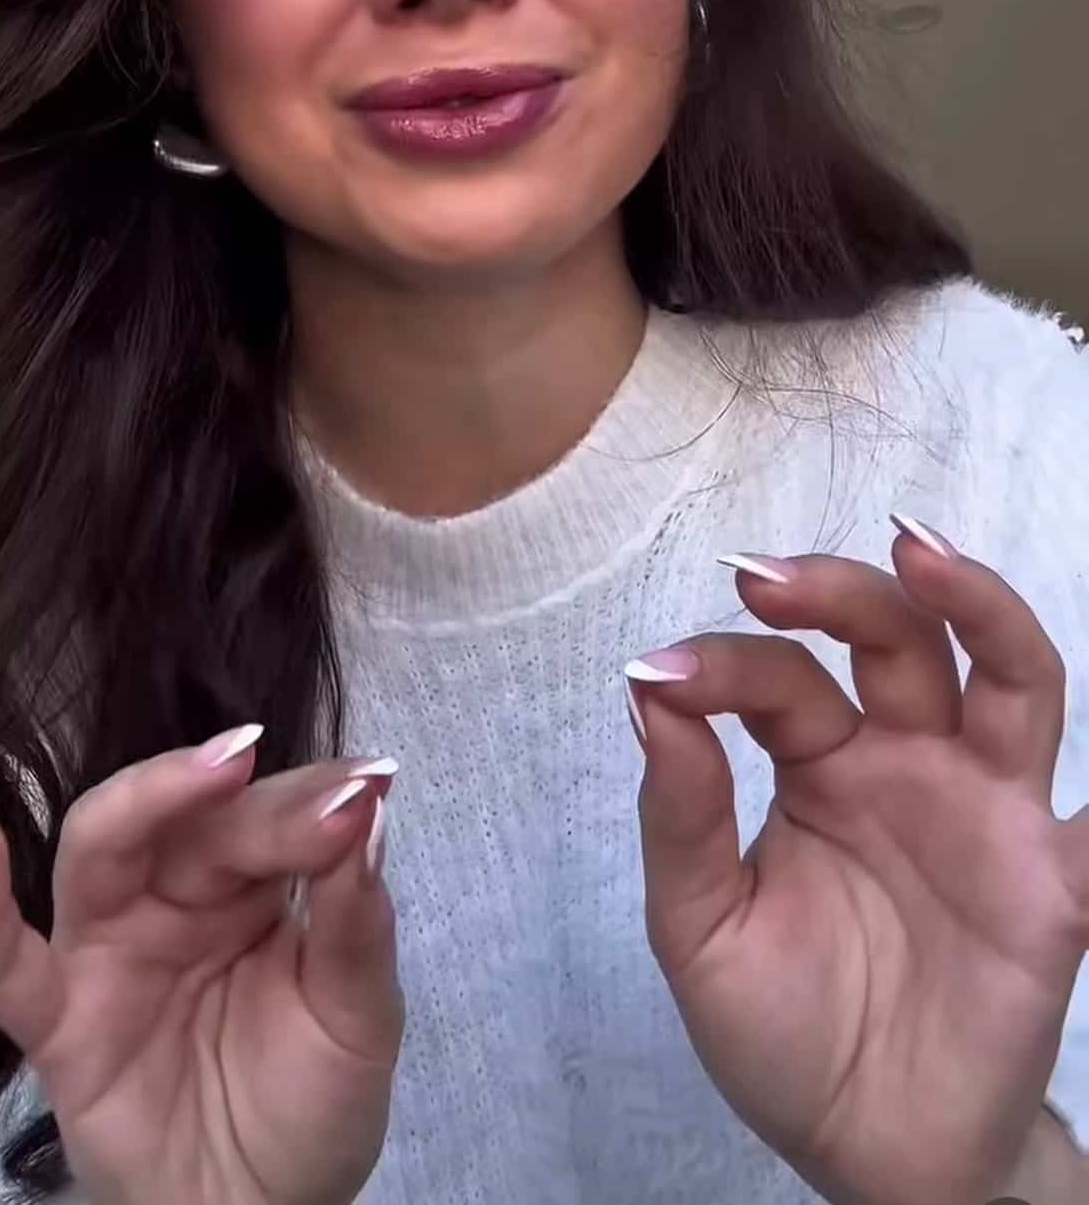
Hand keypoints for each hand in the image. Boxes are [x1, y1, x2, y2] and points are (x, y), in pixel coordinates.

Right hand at [0, 731, 401, 1204]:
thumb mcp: (358, 1017)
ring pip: (102, 847)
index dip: (313, 801)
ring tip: (214, 769)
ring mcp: (109, 952)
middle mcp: (176, 900)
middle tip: (291, 776)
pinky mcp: (58, 1022)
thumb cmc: (310, 1111)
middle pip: (190, 820)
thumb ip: (356, 919)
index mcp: (253, 886)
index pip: (270, 818)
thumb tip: (372, 802)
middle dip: (240, 795)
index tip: (368, 781)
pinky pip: (3, 961)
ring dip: (148, 798)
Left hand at [627, 524, 1088, 1204]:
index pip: (781, 680)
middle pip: (895, 640)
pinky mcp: (1051, 884)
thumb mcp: (702, 930)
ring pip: (1006, 677)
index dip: (723, 666)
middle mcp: (909, 763)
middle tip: (768, 578)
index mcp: (821, 764)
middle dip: (838, 592)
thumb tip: (649, 693)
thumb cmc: (785, 1032)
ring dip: (973, 606)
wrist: (869, 1154)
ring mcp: (986, 810)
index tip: (665, 674)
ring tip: (920, 553)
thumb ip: (681, 817)